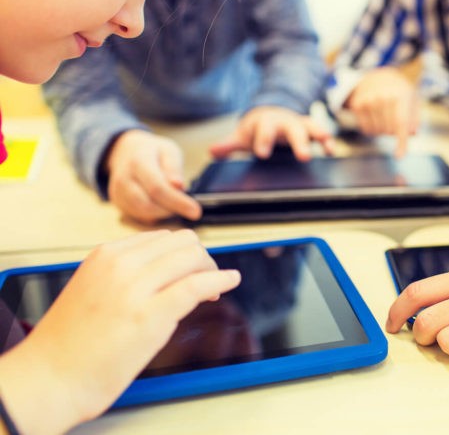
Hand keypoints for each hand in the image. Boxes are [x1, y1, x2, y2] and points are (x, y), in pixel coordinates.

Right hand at [0, 230, 240, 433]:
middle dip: (200, 259)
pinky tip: (230, 281)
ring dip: (211, 270)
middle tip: (205, 279)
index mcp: (106, 255)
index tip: (190, 269)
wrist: (51, 377)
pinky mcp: (151, 314)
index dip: (182, 253)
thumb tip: (167, 272)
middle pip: (182, 242)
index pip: (161, 237)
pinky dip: (220, 279)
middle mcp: (121, 264)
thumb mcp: (95, 290)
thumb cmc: (71, 343)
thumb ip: (127, 276)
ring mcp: (136, 287)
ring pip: (193, 258)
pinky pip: (197, 285)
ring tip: (213, 289)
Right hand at [105, 129, 200, 222]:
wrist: (126, 151)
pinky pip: (138, 216)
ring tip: (174, 204)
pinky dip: (154, 216)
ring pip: (142, 214)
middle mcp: (124, 179)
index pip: (157, 188)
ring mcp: (117, 192)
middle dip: (171, 210)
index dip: (177, 202)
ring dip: (163, 214)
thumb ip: (173, 168)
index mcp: (138, 162)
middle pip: (148, 205)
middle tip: (187, 206)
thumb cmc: (153, 151)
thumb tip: (179, 186)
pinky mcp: (118, 202)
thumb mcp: (169, 151)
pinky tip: (163, 206)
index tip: (196, 212)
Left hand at [208, 106, 334, 161]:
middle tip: (304, 157)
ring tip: (327, 145)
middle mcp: (285, 121)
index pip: (264, 130)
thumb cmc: (257, 128)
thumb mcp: (243, 135)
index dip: (264, 141)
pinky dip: (328, 141)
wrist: (272, 111)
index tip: (263, 154)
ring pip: (311, 127)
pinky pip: (322, 133)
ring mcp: (299, 124)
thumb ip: (229, 145)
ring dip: (320, 136)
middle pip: (293, 129)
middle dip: (299, 142)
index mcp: (266, 123)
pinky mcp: (311, 129)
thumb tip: (212, 152)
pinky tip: (332, 151)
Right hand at [345, 67, 419, 156]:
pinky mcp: (357, 105)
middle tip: (393, 118)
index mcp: (400, 94)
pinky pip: (366, 130)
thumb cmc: (398, 92)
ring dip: (382, 130)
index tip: (399, 156)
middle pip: (389, 131)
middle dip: (393, 131)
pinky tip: (374, 118)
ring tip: (384, 116)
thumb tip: (411, 133)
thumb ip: (415, 117)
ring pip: (377, 132)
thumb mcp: (412, 100)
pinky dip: (372, 129)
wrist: (377, 77)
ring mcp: (369, 100)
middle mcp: (383, 97)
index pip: (401, 123)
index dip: (401, 141)